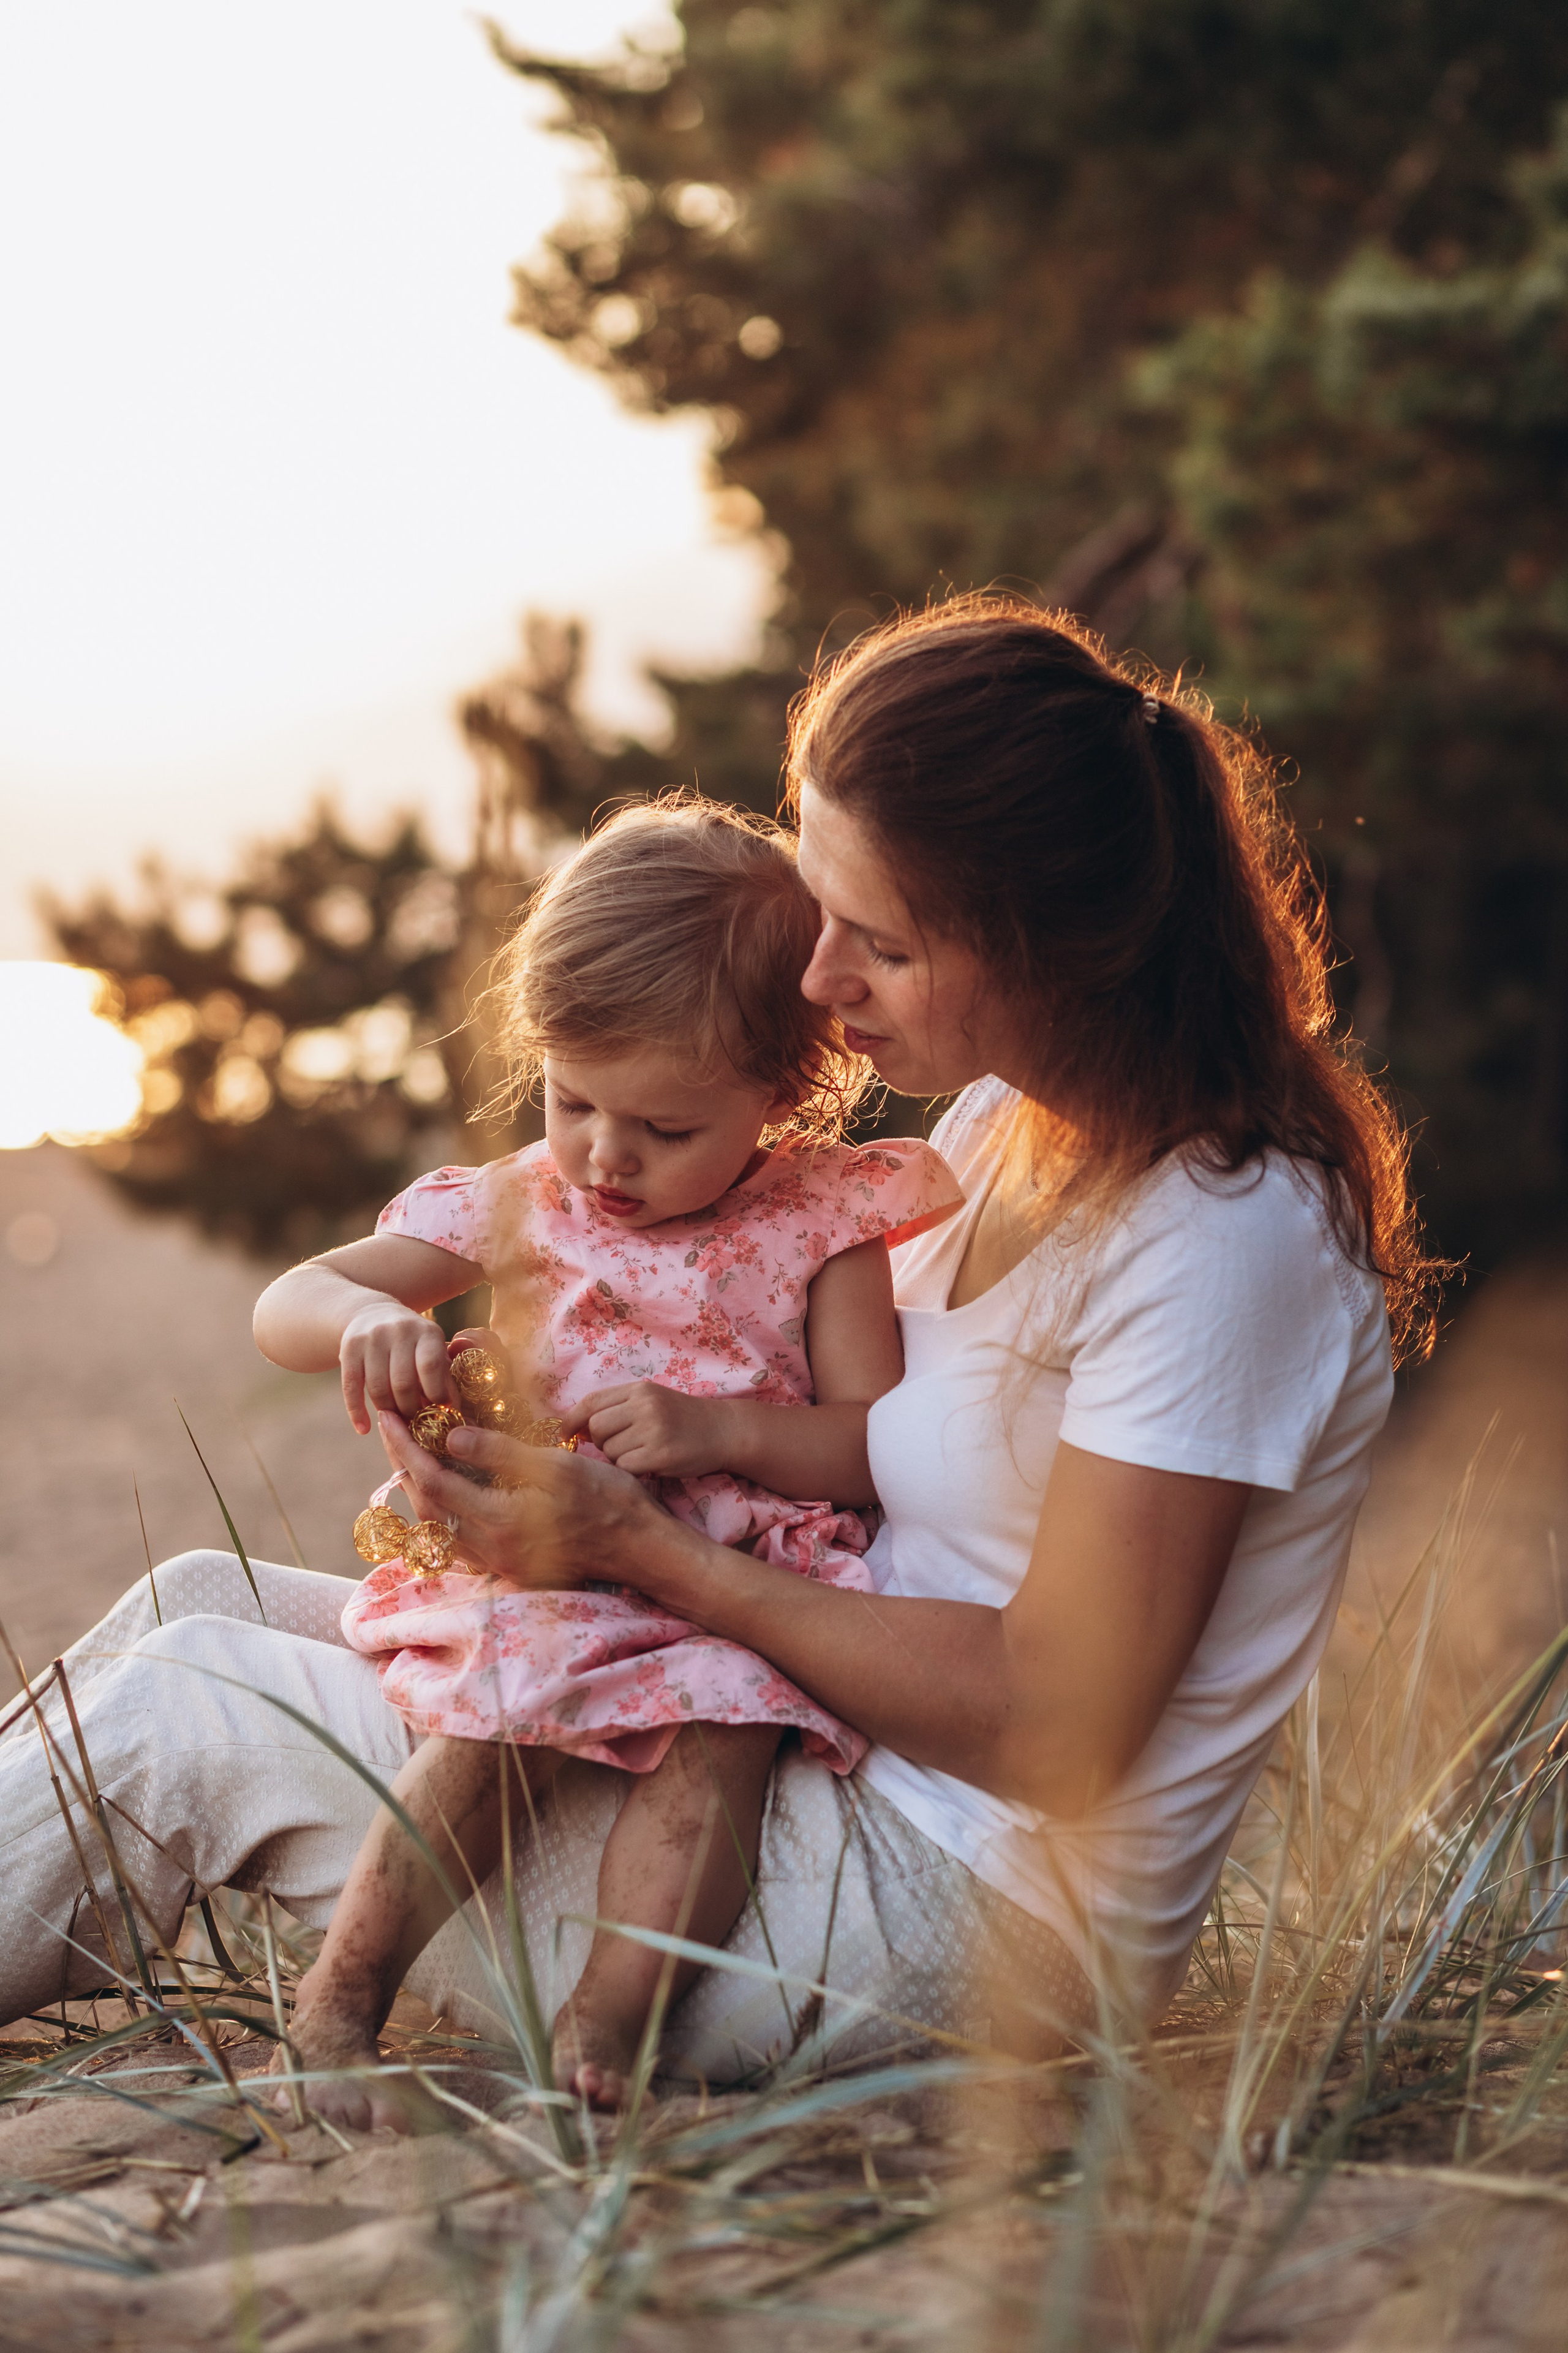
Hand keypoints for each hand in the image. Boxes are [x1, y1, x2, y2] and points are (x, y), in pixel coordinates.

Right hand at [340, 1301, 453, 1435]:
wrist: (372, 1313)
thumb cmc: (413, 1342)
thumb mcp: (432, 1350)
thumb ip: (444, 1376)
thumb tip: (453, 1409)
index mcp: (426, 1331)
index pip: (431, 1367)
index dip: (436, 1394)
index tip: (440, 1411)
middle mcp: (399, 1331)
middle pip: (403, 1383)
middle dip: (410, 1410)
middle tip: (414, 1421)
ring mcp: (371, 1338)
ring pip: (378, 1388)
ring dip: (388, 1411)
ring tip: (396, 1421)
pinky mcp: (348, 1348)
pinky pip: (351, 1387)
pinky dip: (357, 1412)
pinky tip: (364, 1428)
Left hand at [377, 1409, 653, 1590]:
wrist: (642, 1549)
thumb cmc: (608, 1500)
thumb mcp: (556, 1466)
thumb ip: (500, 1454)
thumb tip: (450, 1438)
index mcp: (499, 1521)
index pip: (432, 1480)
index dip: (404, 1446)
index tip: (388, 1416)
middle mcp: (491, 1550)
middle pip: (427, 1506)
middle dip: (404, 1465)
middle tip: (393, 1430)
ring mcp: (501, 1563)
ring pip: (440, 1527)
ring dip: (420, 1490)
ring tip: (410, 1454)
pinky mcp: (512, 1566)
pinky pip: (459, 1541)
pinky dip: (443, 1512)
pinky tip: (445, 1493)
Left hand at [560, 1381, 737, 1477]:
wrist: (722, 1430)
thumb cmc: (681, 1418)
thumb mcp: (650, 1401)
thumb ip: (617, 1408)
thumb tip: (575, 1428)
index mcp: (638, 1389)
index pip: (590, 1402)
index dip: (570, 1420)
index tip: (564, 1435)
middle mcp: (644, 1405)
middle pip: (596, 1428)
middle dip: (601, 1442)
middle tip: (621, 1445)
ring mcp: (653, 1429)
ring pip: (610, 1450)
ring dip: (619, 1457)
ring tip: (641, 1452)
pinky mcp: (661, 1454)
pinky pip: (626, 1467)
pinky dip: (632, 1470)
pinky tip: (650, 1463)